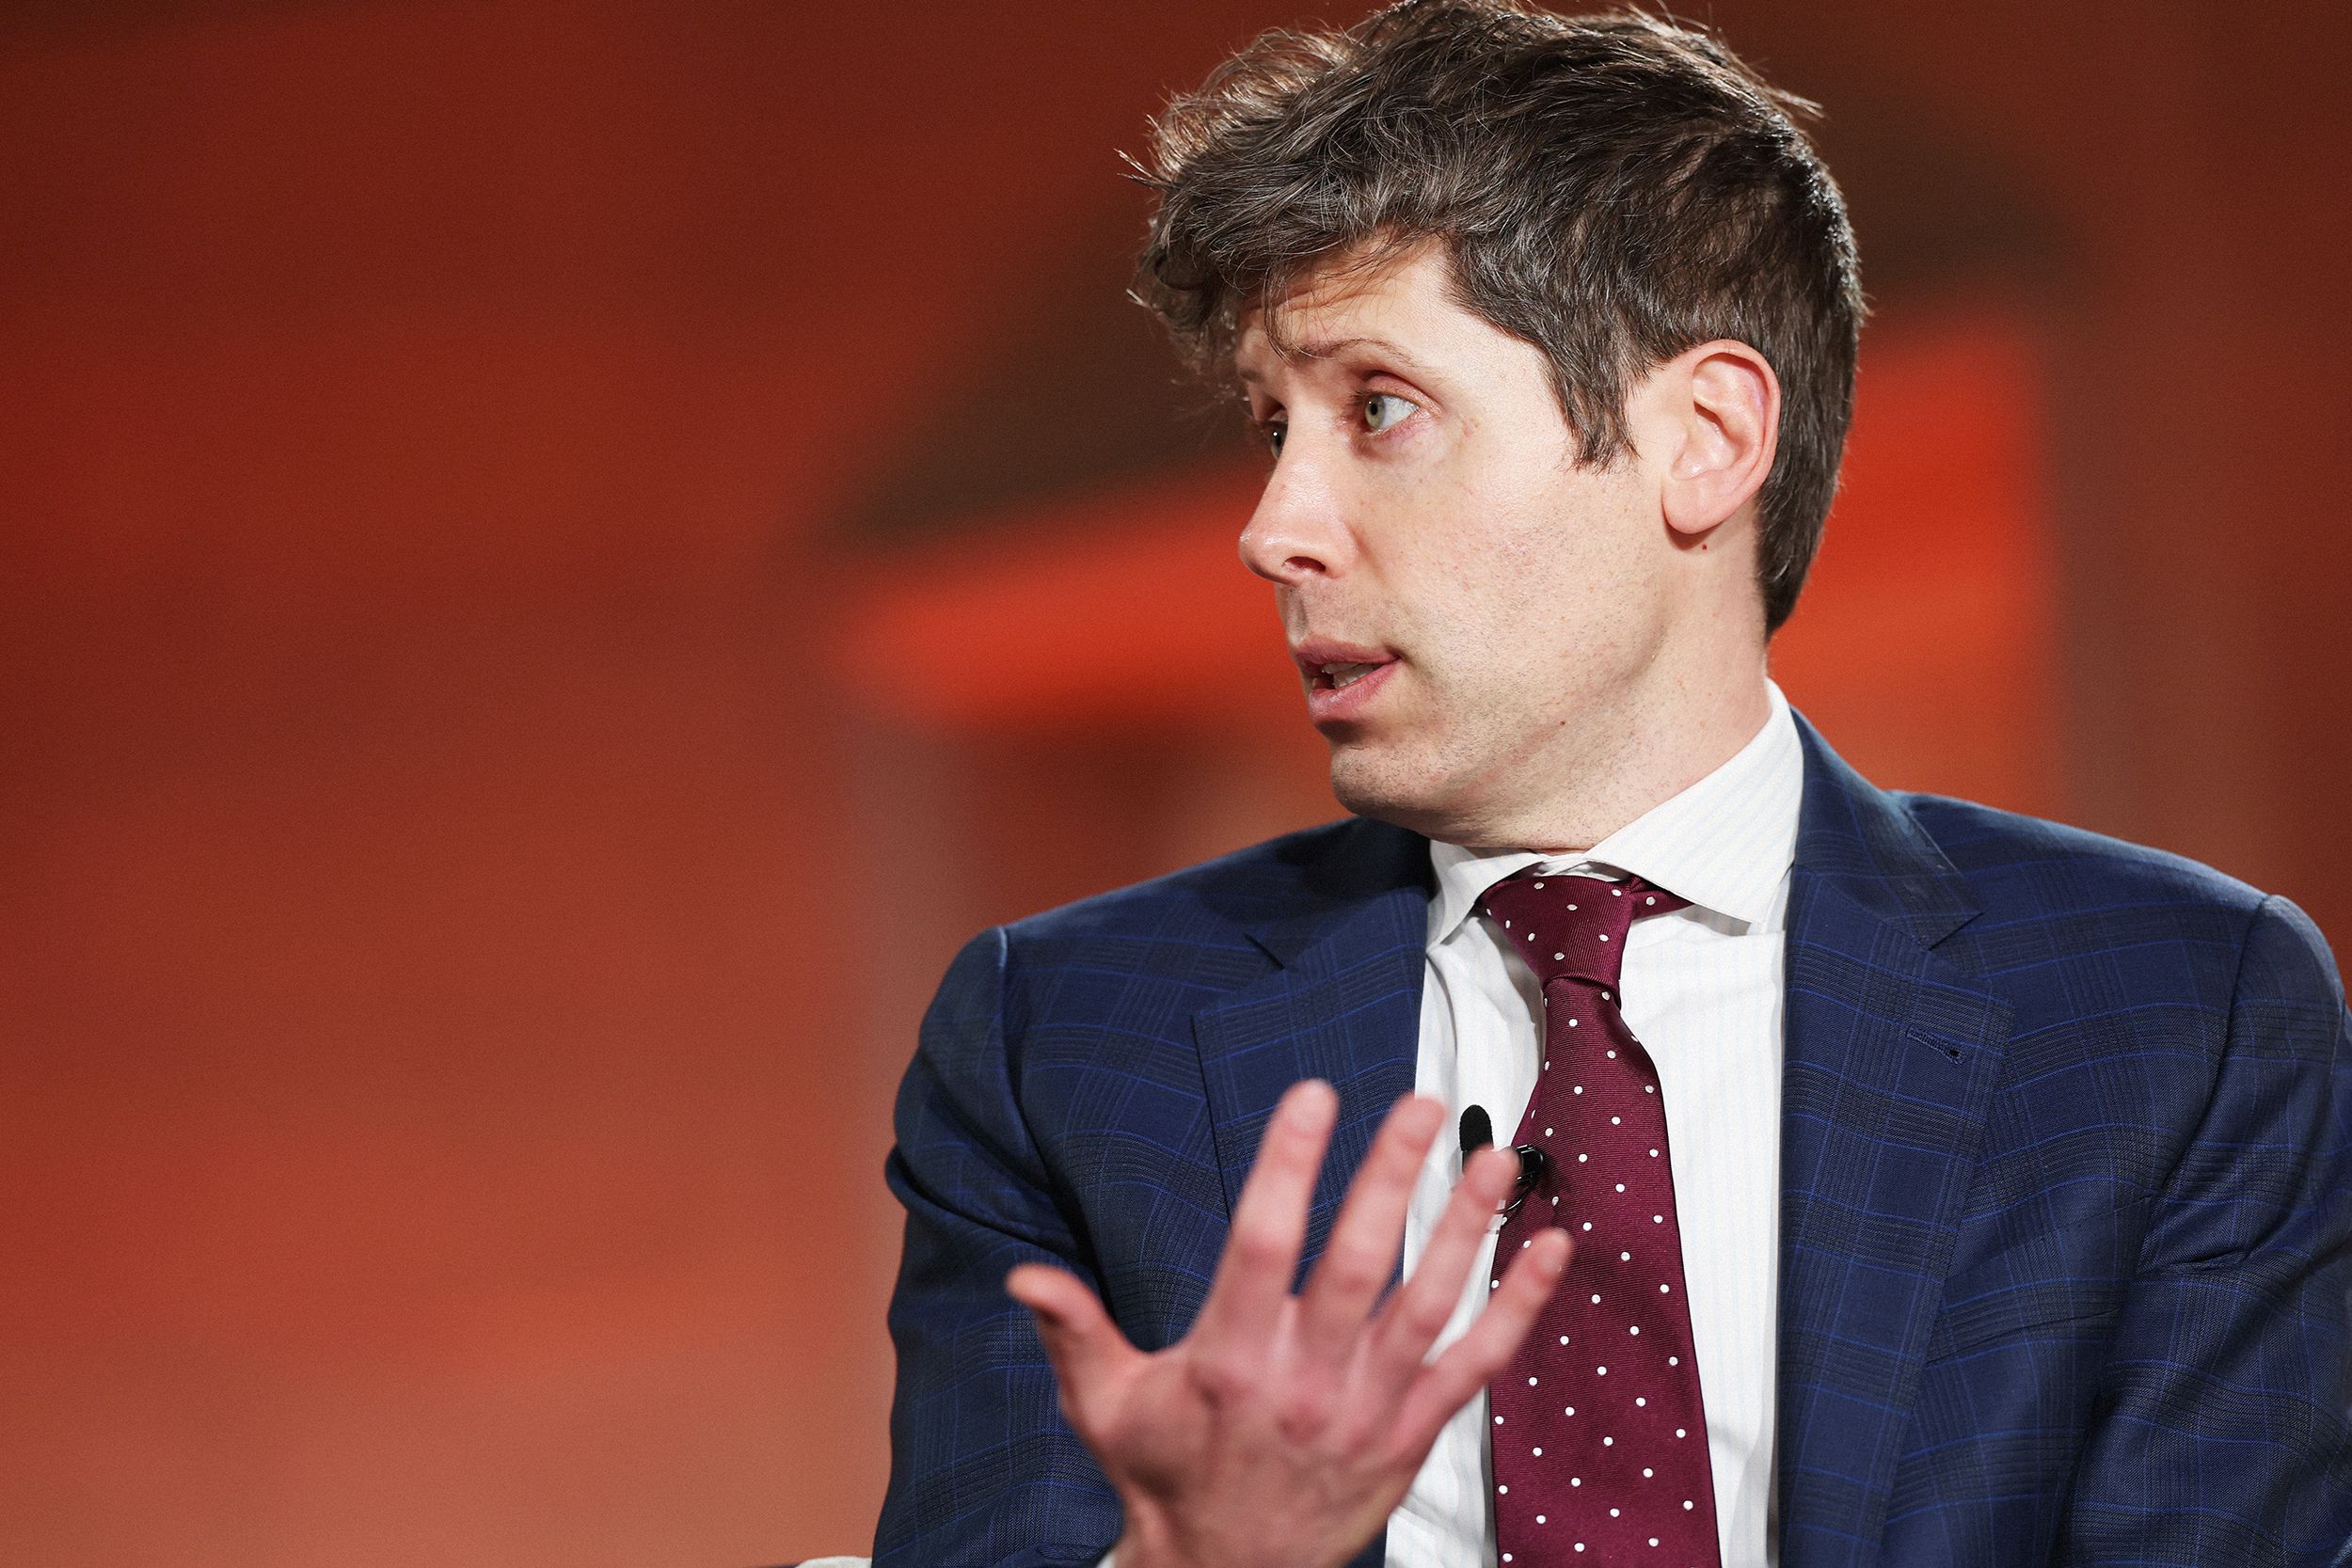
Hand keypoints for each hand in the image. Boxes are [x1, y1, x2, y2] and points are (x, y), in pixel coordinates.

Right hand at [1007, 1080, 1572, 1567]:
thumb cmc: (1168, 1479)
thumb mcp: (1105, 1407)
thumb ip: (1075, 1330)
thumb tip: (1028, 1277)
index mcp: (1229, 1361)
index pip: (1262, 1244)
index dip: (1288, 1166)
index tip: (1311, 1097)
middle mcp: (1305, 1381)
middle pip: (1358, 1262)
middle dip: (1391, 1177)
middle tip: (1419, 1106)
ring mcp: (1367, 1408)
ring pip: (1429, 1303)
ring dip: (1467, 1227)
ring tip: (1496, 1157)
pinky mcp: (1410, 1433)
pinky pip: (1477, 1363)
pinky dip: (1521, 1307)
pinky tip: (1550, 1250)